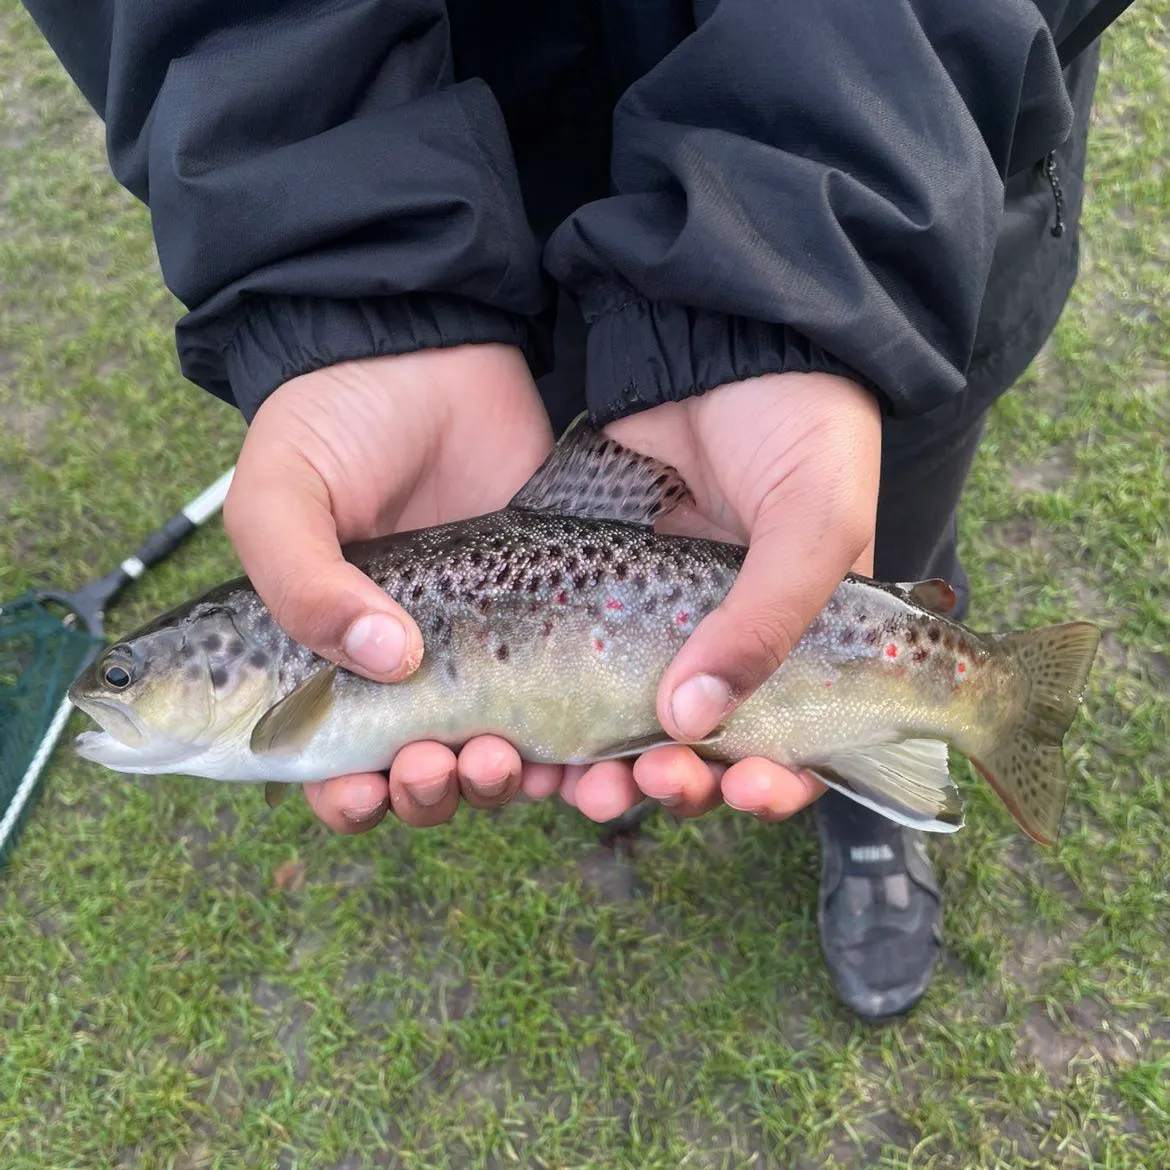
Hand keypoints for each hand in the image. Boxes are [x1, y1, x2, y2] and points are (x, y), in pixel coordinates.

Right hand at [223, 344, 563, 832]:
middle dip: (428, 791)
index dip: (346, 797)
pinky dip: (571, 752)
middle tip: (435, 764)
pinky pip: (567, 709)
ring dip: (495, 782)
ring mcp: (485, 648)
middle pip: (421, 776)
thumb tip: (383, 658)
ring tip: (499, 758)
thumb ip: (299, 579)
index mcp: (330, 653)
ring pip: (495, 757)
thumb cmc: (337, 421)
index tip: (362, 791)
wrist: (433, 351)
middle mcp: (409, 666)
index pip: (332, 762)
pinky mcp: (554, 622)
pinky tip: (574, 759)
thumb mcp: (281, 493)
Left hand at [558, 373, 880, 823]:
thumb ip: (769, 617)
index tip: (749, 793)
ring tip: (576, 780)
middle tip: (645, 785)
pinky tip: (524, 733)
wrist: (723, 334)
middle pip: (696, 749)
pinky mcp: (586, 590)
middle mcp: (721, 641)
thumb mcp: (814, 522)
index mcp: (795, 640)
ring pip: (621, 721)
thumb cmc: (802, 426)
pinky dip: (549, 709)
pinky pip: (565, 666)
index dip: (775, 786)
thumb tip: (693, 720)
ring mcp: (649, 620)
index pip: (794, 744)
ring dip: (601, 764)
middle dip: (672, 783)